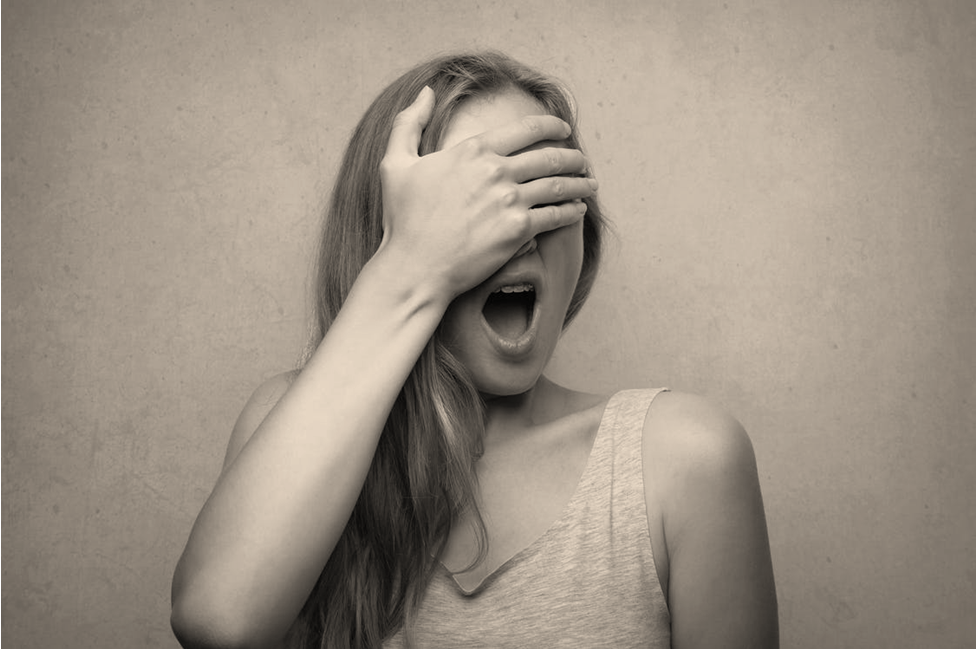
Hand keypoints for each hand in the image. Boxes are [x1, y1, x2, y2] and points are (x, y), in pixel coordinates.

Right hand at [377, 86, 597, 299]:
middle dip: (572, 156)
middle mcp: (495, 171)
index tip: (563, 129)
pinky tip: (579, 209)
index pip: (525, 129)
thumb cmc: (403, 219)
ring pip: (558, 185)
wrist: (415, 266)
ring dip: (579, 183)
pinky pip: (555, 215)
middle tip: (583, 160)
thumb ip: (410, 122)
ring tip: (590, 184)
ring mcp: (509, 201)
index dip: (551, 126)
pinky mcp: (518, 230)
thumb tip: (426, 92)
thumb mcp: (395, 163)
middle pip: (549, 156)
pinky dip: (572, 211)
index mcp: (472, 150)